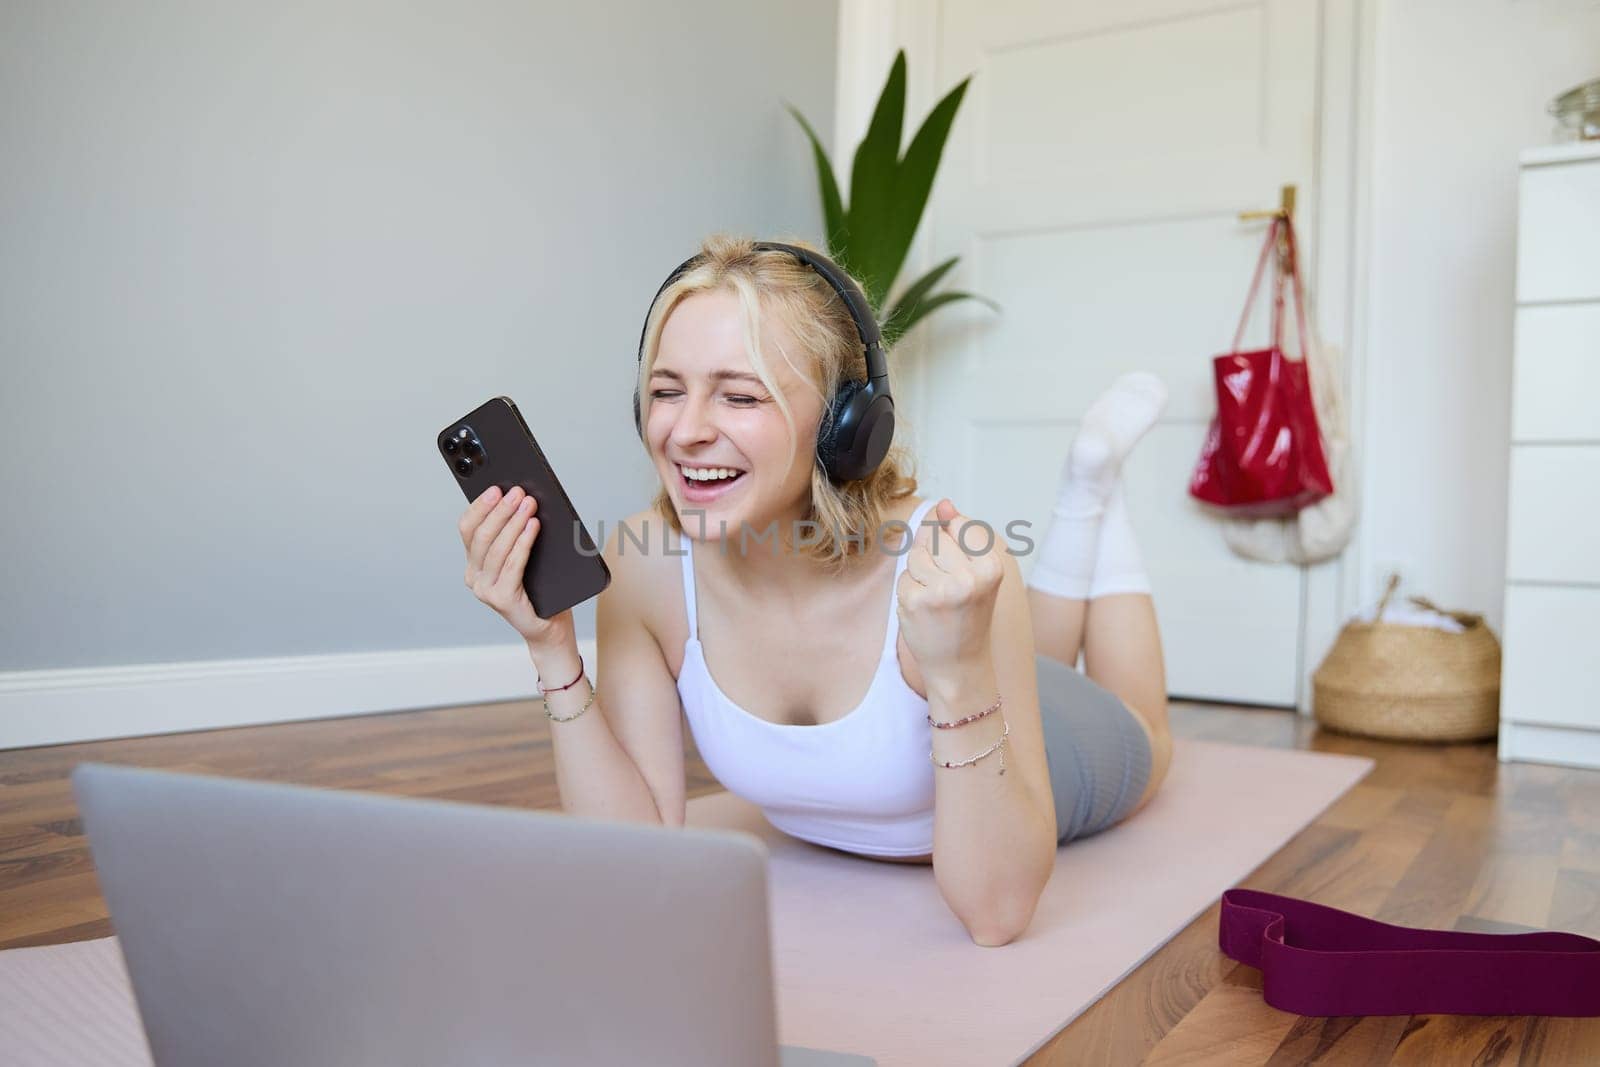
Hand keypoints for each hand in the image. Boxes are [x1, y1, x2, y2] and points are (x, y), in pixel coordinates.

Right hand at [459, 484, 574, 650]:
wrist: (550, 626)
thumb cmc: (540, 589)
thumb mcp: (524, 556)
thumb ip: (515, 534)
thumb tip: (520, 500)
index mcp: (474, 564)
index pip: (468, 528)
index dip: (480, 506)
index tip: (495, 487)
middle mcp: (474, 577)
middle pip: (481, 536)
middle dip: (500, 510)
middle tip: (518, 492)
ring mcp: (485, 590)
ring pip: (496, 548)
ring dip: (513, 522)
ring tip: (529, 504)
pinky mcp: (501, 599)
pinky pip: (513, 564)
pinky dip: (523, 542)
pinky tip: (533, 526)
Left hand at [895, 499, 1003, 688]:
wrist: (960, 665)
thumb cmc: (969, 616)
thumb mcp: (978, 573)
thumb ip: (962, 535)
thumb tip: (942, 503)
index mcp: (992, 567)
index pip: (959, 525)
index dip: (956, 545)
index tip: (963, 570)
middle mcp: (969, 579)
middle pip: (936, 539)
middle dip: (937, 559)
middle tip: (951, 591)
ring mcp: (940, 591)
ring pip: (917, 556)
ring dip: (921, 574)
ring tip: (938, 599)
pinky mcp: (914, 602)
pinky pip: (904, 577)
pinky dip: (910, 591)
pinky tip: (925, 611)